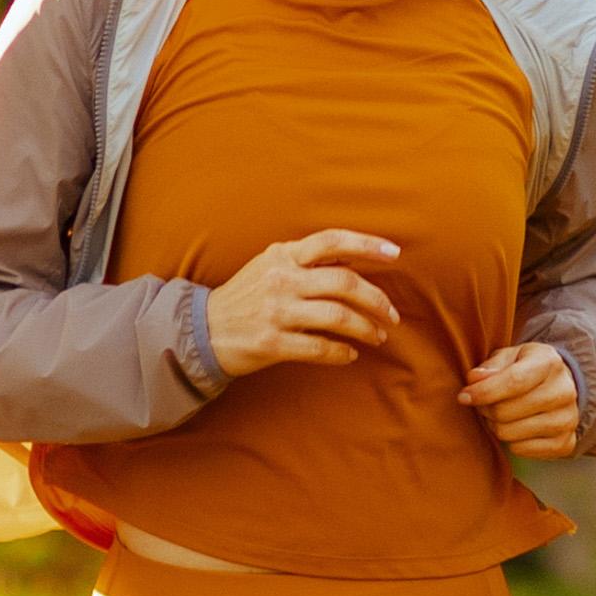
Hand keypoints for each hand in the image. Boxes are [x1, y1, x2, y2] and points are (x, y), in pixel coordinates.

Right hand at [207, 229, 402, 377]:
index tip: (394, 254)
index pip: (332, 241)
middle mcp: (281, 279)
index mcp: (283, 254)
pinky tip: (350, 354)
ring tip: (377, 336)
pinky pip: (319, 347)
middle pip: (344, 282)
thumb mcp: (271, 264)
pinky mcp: (272, 342)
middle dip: (377, 300)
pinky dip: (341, 352)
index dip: (367, 244)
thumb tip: (355, 258)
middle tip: (392, 315)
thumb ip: (307, 260)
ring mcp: (276, 311)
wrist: (201, 329)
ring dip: (365, 328)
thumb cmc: (246, 295)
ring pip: (338, 316)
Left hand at [460, 340, 582, 458]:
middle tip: (484, 405)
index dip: (484, 392)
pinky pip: (521, 450)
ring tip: (499, 416)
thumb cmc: (525, 369)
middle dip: (486, 410)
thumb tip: (474, 379)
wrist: (558, 386)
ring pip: (510, 434)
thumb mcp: (508, 357)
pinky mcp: (566, 442)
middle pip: (507, 412)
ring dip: (495, 427)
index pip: (514, 381)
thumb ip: (490, 366)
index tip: (463, 397)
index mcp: (549, 362)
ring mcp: (568, 419)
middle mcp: (564, 391)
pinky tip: (515, 428)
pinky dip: (511, 442)